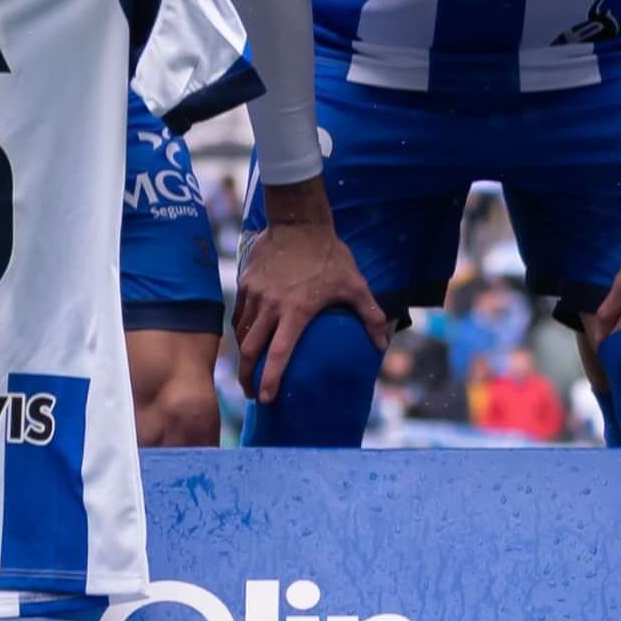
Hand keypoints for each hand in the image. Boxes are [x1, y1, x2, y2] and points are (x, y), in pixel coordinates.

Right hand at [231, 179, 389, 400]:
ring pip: (242, 333)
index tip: (267, 398)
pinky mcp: (245, 282)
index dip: (271, 378)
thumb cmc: (329, 255)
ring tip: (249, 369)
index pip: (279, 352)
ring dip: (244, 355)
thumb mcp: (354, 284)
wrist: (299, 221)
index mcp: (295, 310)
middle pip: (250, 350)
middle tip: (253, 393)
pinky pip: (238, 314)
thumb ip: (369, 315)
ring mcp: (254, 293)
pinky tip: (246, 339)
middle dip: (248, 376)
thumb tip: (382, 344)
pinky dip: (240, 331)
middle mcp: (270, 305)